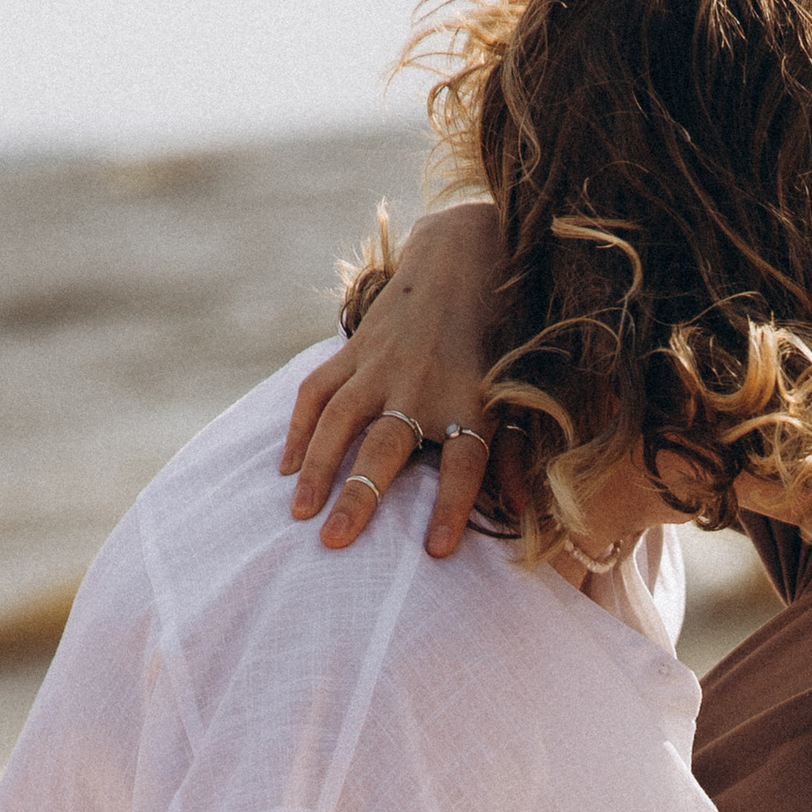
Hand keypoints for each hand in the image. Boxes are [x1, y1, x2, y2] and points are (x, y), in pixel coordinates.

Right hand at [282, 199, 505, 558]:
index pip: (465, 463)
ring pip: (340, 419)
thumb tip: (526, 516)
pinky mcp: (354, 350)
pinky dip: (298, 427)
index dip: (452, 505)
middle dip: (361, 494)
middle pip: (387, 445)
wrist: (463, 261)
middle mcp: (423, 386)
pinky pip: (317, 390)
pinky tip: (285, 466)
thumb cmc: (496, 342)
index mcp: (471, 402)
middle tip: (335, 541)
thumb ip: (515, 456)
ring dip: (317, 466)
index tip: (436, 550)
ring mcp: (382, 366)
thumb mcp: (516, 396)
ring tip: (298, 512)